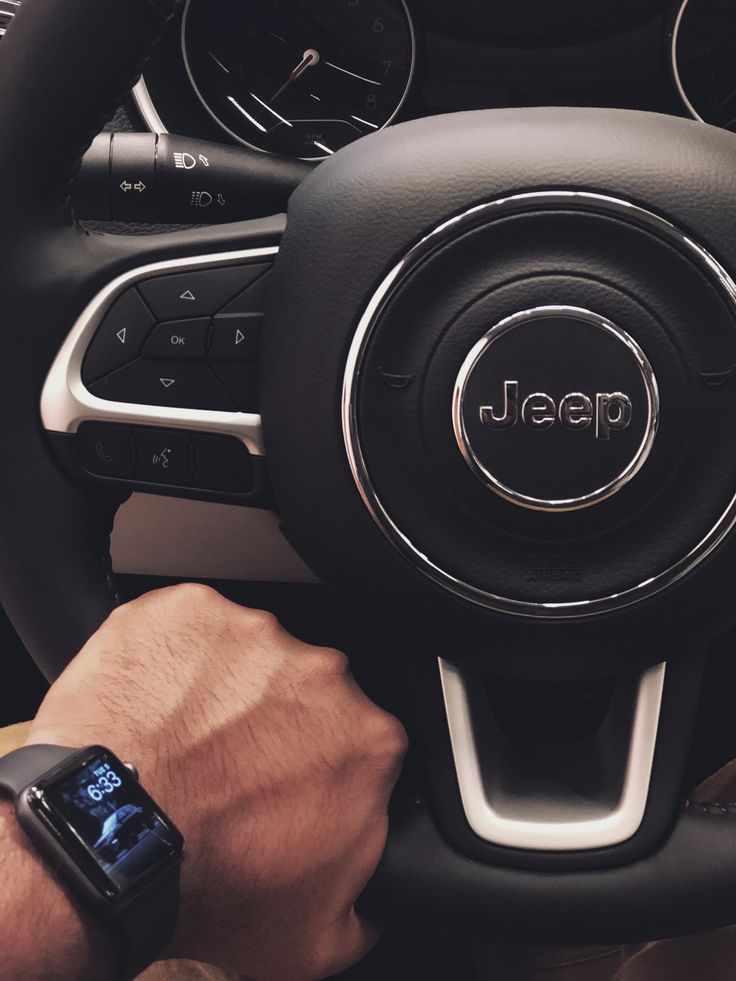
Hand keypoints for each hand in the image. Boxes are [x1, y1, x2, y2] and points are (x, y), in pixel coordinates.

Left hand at [27, 584, 406, 978]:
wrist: (106, 841)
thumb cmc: (204, 882)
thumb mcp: (315, 939)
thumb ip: (367, 908)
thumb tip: (372, 899)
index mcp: (368, 739)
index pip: (361, 741)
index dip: (323, 766)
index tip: (291, 785)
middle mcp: (322, 673)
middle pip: (308, 691)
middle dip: (279, 722)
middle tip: (230, 766)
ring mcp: (254, 634)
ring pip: (249, 656)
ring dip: (225, 689)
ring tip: (184, 739)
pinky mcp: (192, 611)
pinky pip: (190, 627)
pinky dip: (175, 658)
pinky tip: (156, 704)